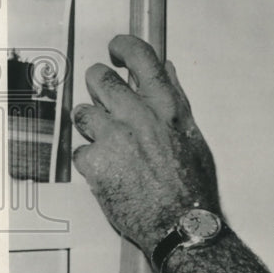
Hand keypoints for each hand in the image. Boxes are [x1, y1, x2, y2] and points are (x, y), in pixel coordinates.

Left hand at [72, 35, 219, 257]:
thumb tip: (166, 71)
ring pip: (83, 113)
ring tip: (109, 143)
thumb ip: (175, 100)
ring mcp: (113, 139)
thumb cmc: (192, 187)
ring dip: (92, 125)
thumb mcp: (193, 137)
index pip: (141, 58)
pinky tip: (109, 170)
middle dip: (98, 84)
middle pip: (99, 78)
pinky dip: (91, 159)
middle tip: (103, 96)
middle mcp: (138, 117)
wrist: (180, 226)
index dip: (124, 46)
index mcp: (166, 108)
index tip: (117, 49)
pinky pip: (80, 149)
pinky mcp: (95, 163)